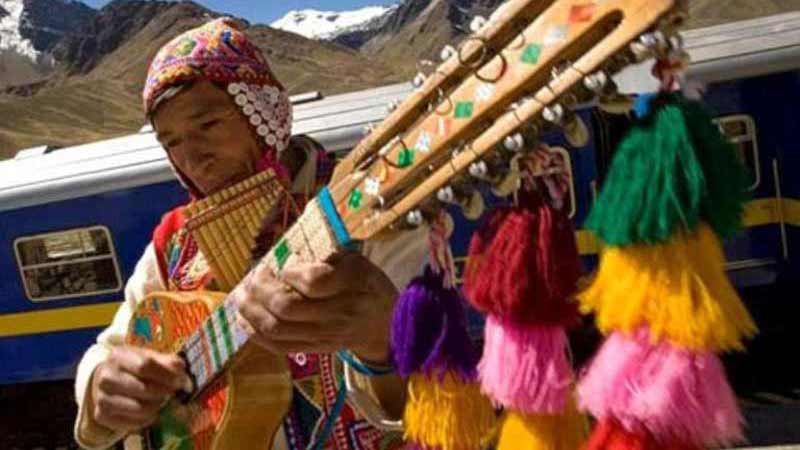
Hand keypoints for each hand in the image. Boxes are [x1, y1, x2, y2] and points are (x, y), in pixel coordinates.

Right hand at [89, 347, 189, 432]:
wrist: (107, 379)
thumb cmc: (134, 366)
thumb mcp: (149, 356)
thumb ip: (167, 361)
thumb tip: (181, 369)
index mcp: (118, 355)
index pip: (144, 365)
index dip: (166, 375)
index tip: (179, 380)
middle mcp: (106, 376)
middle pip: (144, 389)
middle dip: (164, 392)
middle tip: (171, 391)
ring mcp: (101, 397)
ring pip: (140, 408)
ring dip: (157, 406)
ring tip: (160, 400)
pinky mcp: (102, 415)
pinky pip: (133, 423)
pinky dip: (147, 419)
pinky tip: (151, 411)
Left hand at [237, 252, 397, 362]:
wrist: (385, 325)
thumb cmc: (366, 285)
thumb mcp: (357, 261)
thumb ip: (326, 256)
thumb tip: (288, 257)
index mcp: (352, 284)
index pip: (313, 282)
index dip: (290, 271)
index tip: (286, 262)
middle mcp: (338, 314)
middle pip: (287, 308)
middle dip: (260, 290)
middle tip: (255, 275)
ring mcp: (324, 337)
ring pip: (276, 329)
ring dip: (251, 311)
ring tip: (241, 295)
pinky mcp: (314, 350)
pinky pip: (277, 346)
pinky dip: (255, 332)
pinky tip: (244, 318)